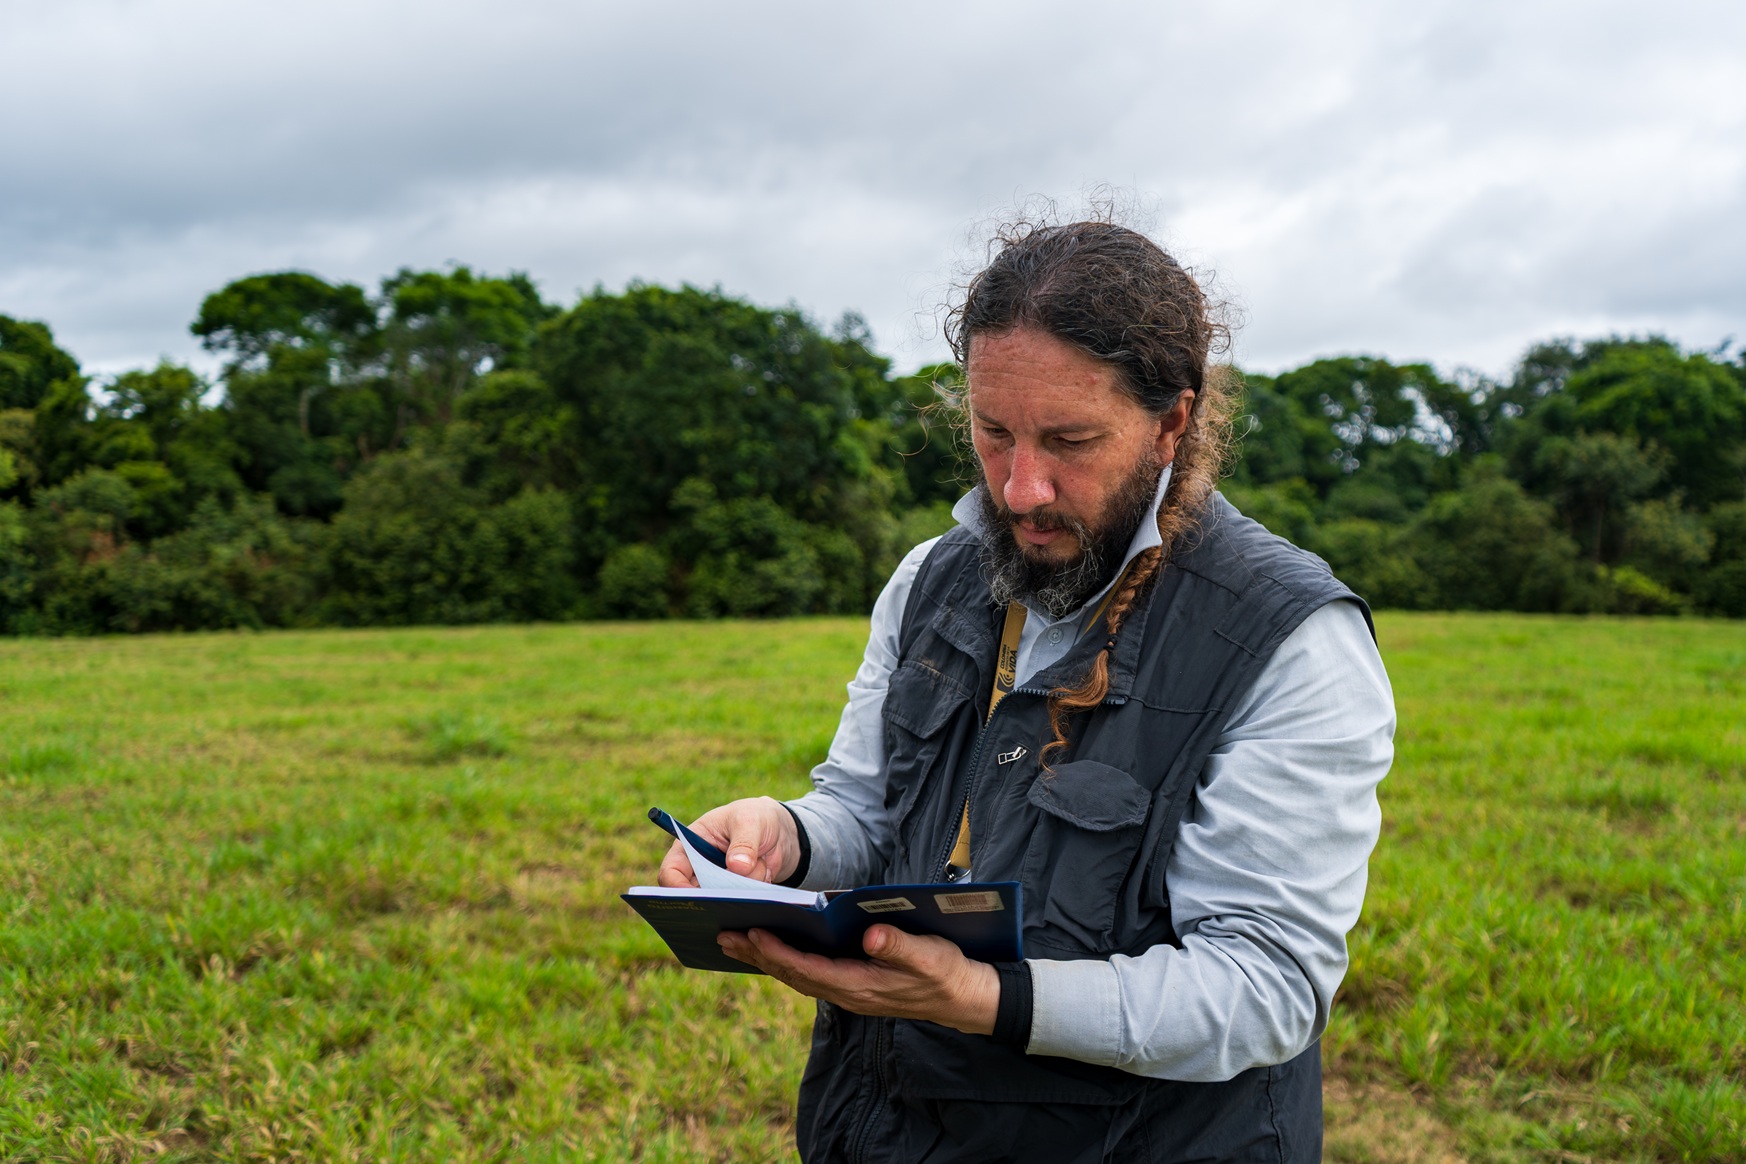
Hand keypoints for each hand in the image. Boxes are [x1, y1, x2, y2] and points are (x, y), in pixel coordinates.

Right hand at [656, 796, 799, 886]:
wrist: (782, 830)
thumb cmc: (756, 816)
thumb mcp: (750, 820)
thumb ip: (744, 842)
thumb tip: (737, 867)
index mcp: (690, 845)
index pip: (671, 871)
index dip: (676, 887)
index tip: (697, 898)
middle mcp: (701, 868)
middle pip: (693, 894)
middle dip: (715, 895)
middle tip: (735, 893)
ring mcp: (720, 883)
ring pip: (722, 900)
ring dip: (745, 886)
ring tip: (762, 863)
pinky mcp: (738, 893)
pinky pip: (742, 903)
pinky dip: (757, 892)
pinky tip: (767, 872)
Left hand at [716, 924, 999, 1035]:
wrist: (963, 998)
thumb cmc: (946, 972)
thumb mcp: (930, 956)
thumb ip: (900, 947)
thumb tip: (870, 936)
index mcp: (861, 985)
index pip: (809, 970)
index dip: (779, 953)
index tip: (752, 934)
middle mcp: (848, 993)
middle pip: (793, 975)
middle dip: (758, 955)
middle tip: (723, 937)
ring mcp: (849, 991)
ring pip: (798, 976)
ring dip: (766, 959)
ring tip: (735, 940)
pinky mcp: (853, 985)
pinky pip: (810, 974)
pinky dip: (786, 961)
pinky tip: (772, 949)